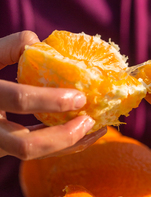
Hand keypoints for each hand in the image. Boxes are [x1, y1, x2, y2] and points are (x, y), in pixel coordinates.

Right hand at [0, 31, 105, 159]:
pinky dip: (58, 145)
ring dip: (67, 145)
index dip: (51, 100)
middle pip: (26, 145)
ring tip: (95, 130)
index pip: (19, 99)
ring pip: (31, 155)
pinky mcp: (1, 148)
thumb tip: (38, 41)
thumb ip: (6, 48)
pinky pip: (32, 151)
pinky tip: (81, 133)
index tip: (79, 96)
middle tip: (89, 121)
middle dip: (64, 136)